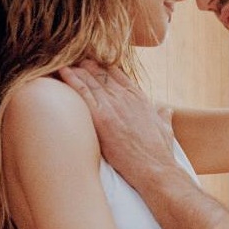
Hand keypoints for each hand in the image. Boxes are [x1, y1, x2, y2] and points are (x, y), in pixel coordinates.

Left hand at [58, 60, 175, 181]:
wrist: (154, 168)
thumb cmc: (159, 153)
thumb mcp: (166, 129)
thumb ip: (164, 116)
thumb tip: (166, 109)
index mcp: (140, 98)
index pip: (120, 76)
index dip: (106, 68)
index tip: (96, 63)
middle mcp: (126, 98)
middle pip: (103, 75)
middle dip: (89, 66)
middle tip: (76, 60)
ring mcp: (113, 106)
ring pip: (91, 80)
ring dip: (77, 70)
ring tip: (65, 62)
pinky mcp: (101, 117)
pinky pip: (82, 92)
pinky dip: (71, 80)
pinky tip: (61, 71)